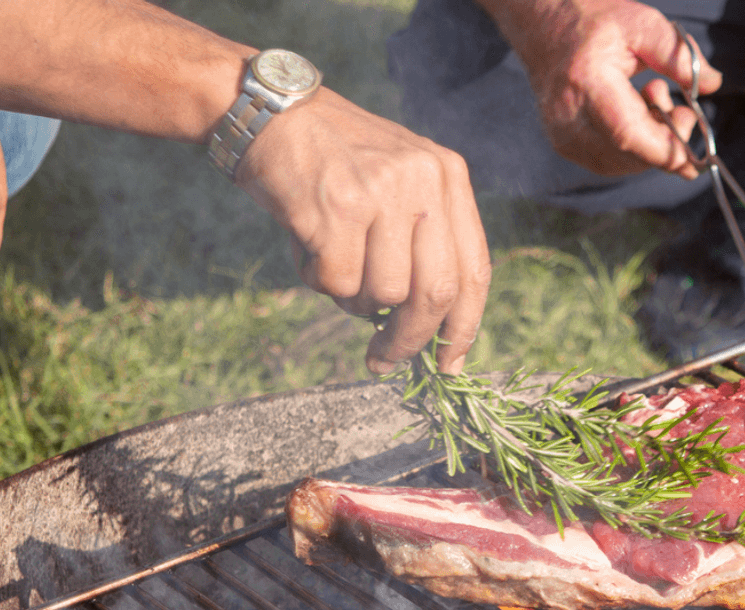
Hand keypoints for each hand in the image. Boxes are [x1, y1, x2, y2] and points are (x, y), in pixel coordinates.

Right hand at [236, 90, 491, 374]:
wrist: (269, 111)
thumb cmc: (334, 161)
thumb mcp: (399, 181)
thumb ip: (423, 241)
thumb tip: (431, 328)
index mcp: (449, 176)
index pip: (474, 269)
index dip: (464, 326)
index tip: (449, 364)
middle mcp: (425, 180)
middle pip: (436, 292)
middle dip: (410, 339)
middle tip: (384, 361)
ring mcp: (383, 192)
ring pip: (384, 293)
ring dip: (353, 299)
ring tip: (332, 262)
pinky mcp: (338, 207)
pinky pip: (337, 282)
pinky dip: (318, 280)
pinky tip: (307, 245)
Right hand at [490, 0, 722, 178]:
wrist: (546, 26)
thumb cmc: (594, 21)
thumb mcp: (642, 24)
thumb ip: (679, 55)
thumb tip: (712, 86)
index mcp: (586, 82)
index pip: (629, 135)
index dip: (667, 152)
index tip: (696, 159)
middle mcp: (567, 117)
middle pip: (628, 156)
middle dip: (663, 141)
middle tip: (672, 99)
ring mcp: (561, 136)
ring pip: (620, 165)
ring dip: (648, 144)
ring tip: (648, 97)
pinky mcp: (563, 145)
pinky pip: (608, 162)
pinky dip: (632, 148)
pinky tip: (633, 112)